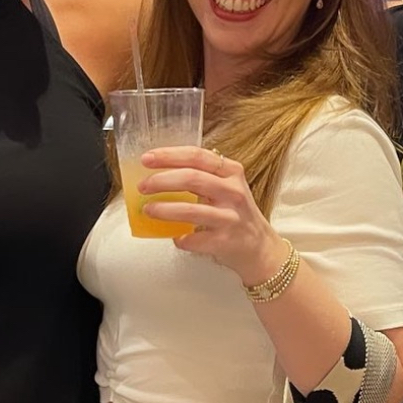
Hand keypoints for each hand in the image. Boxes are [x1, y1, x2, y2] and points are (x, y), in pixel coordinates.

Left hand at [139, 146, 285, 279]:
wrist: (259, 247)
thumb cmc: (235, 213)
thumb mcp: (226, 187)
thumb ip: (201, 176)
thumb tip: (158, 172)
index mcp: (231, 172)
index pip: (197, 156)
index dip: (169, 155)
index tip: (147, 159)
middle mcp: (233, 192)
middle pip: (191, 178)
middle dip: (161, 181)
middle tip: (143, 186)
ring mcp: (230, 217)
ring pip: (190, 210)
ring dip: (163, 209)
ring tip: (148, 210)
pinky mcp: (225, 241)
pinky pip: (194, 239)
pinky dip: (180, 238)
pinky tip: (176, 237)